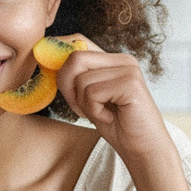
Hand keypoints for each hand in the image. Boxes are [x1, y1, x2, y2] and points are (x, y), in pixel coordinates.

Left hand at [53, 35, 173, 161]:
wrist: (142, 149)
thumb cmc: (115, 125)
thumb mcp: (90, 98)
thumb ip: (76, 78)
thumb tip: (48, 59)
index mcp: (113, 60)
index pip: (78, 41)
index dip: (59, 52)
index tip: (52, 72)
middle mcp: (123, 60)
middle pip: (75, 58)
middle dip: (68, 88)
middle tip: (83, 108)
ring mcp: (128, 70)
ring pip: (81, 80)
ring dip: (84, 104)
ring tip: (101, 113)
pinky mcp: (130, 84)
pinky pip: (92, 93)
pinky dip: (94, 111)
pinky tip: (110, 118)